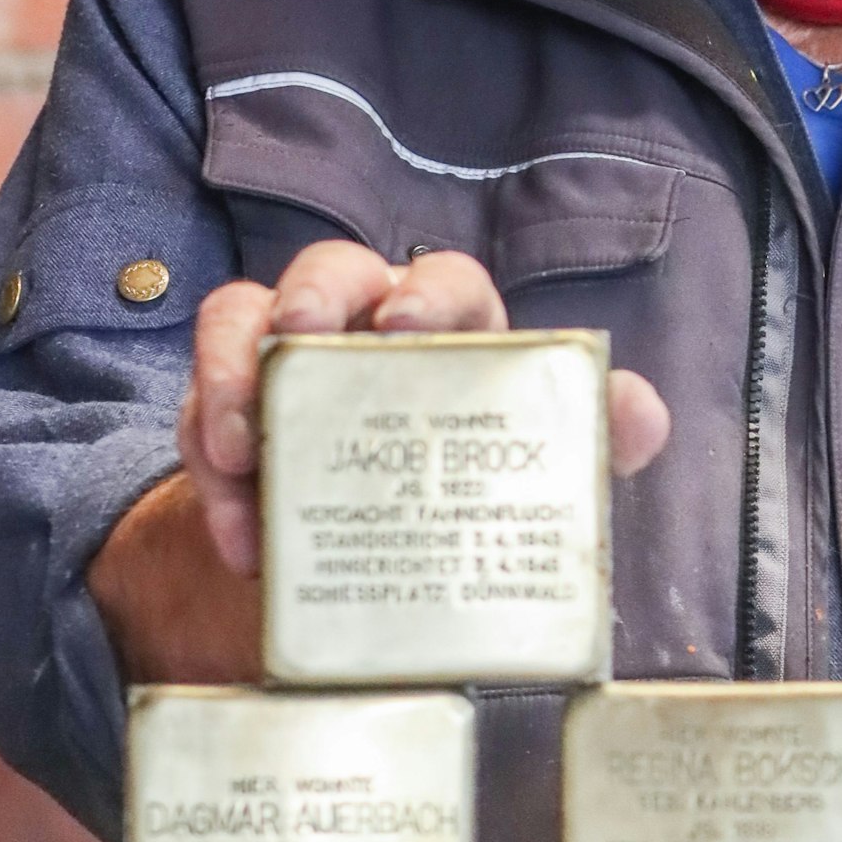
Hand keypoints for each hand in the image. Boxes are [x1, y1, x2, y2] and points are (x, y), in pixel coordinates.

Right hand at [89, 242, 670, 685]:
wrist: (383, 571)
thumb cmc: (471, 493)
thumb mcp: (538, 479)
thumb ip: (593, 442)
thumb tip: (639, 412)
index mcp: (451, 333)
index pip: (444, 282)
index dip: (426, 292)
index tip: (403, 322)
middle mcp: (365, 324)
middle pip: (328, 270)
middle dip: (306, 301)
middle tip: (293, 349)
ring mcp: (288, 361)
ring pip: (242, 320)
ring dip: (232, 378)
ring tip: (241, 456)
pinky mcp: (229, 410)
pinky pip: (202, 410)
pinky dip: (210, 470)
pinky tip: (241, 537)